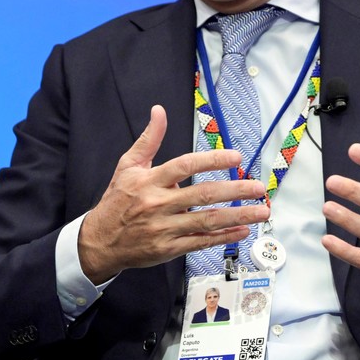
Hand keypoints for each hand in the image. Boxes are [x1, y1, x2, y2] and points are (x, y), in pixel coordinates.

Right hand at [78, 106, 269, 283]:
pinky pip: (201, 242)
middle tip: (258, 187)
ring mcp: (164, 228)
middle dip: (234, 190)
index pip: (185, 166)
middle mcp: (158, 204)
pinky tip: (243, 231)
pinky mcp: (168, 248)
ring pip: (207, 221)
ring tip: (261, 210)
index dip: (212, 160)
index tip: (236, 157)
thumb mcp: (128, 166)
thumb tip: (159, 111)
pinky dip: (224, 237)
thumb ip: (149, 139)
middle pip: (202, 195)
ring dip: (237, 215)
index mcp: (149, 181)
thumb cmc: (117, 201)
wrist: (97, 242)